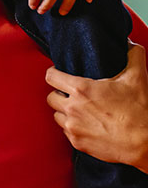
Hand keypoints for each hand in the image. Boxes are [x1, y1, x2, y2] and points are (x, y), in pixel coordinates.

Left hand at [46, 43, 147, 171]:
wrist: (147, 144)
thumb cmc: (140, 111)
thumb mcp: (137, 79)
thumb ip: (132, 56)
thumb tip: (130, 43)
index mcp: (81, 89)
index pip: (50, 76)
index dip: (54, 73)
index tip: (60, 75)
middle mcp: (72, 107)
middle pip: (50, 96)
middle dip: (60, 94)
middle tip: (72, 95)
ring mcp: (73, 127)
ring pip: (56, 115)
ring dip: (65, 112)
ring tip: (79, 110)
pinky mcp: (78, 143)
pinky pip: (66, 132)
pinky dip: (72, 128)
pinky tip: (85, 124)